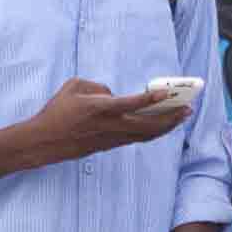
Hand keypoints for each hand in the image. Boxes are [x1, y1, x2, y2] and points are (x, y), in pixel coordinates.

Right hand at [31, 75, 195, 159]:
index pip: (130, 103)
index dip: (150, 98)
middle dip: (171, 117)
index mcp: (100, 108)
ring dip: (166, 126)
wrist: (44, 141)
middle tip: (188, 108)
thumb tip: (114, 94)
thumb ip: (98, 86)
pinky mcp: (110, 145)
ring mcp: (112, 138)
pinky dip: (153, 131)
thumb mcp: (74, 86)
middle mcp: (110, 125)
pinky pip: (137, 138)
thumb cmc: (57, 111)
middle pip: (148, 124)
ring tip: (181, 116)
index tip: (167, 92)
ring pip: (146, 134)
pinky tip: (162, 124)